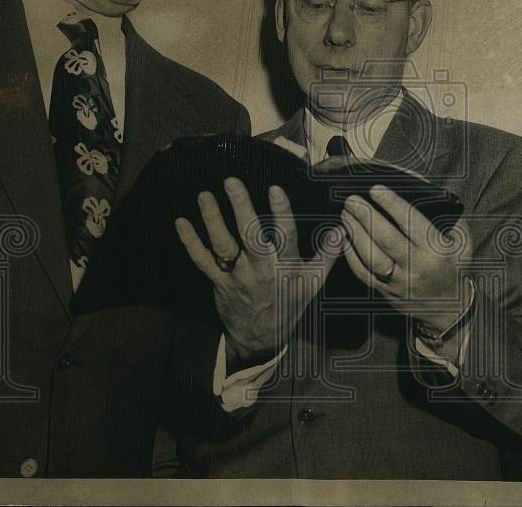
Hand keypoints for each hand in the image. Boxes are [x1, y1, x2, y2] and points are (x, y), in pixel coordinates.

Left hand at [175, 178, 340, 365]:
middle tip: (231, 181)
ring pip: (223, 245)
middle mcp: (260, 269)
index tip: (275, 189)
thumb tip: (342, 229)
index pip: (286, 236)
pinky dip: (190, 242)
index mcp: (285, 266)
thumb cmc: (289, 303)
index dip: (281, 213)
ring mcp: (237, 275)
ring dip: (212, 220)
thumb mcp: (314, 283)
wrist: (261, 339)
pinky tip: (180, 222)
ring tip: (204, 195)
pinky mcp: (219, 281)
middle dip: (241, 208)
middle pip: (250, 236)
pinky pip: (202, 260)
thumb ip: (327, 254)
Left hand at [340, 185, 471, 334]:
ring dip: (355, 233)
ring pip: (371, 257)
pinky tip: (344, 238)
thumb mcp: (462, 242)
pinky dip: (350, 255)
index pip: (411, 223)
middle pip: (386, 239)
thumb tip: (428, 194)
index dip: (392, 204)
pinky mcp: (385, 292)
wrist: (448, 307)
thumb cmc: (453, 267)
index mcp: (436, 251)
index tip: (375, 189)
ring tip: (346, 215)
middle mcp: (416, 267)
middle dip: (366, 216)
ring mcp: (398, 282)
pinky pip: (362, 273)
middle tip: (352, 200)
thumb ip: (450, 219)